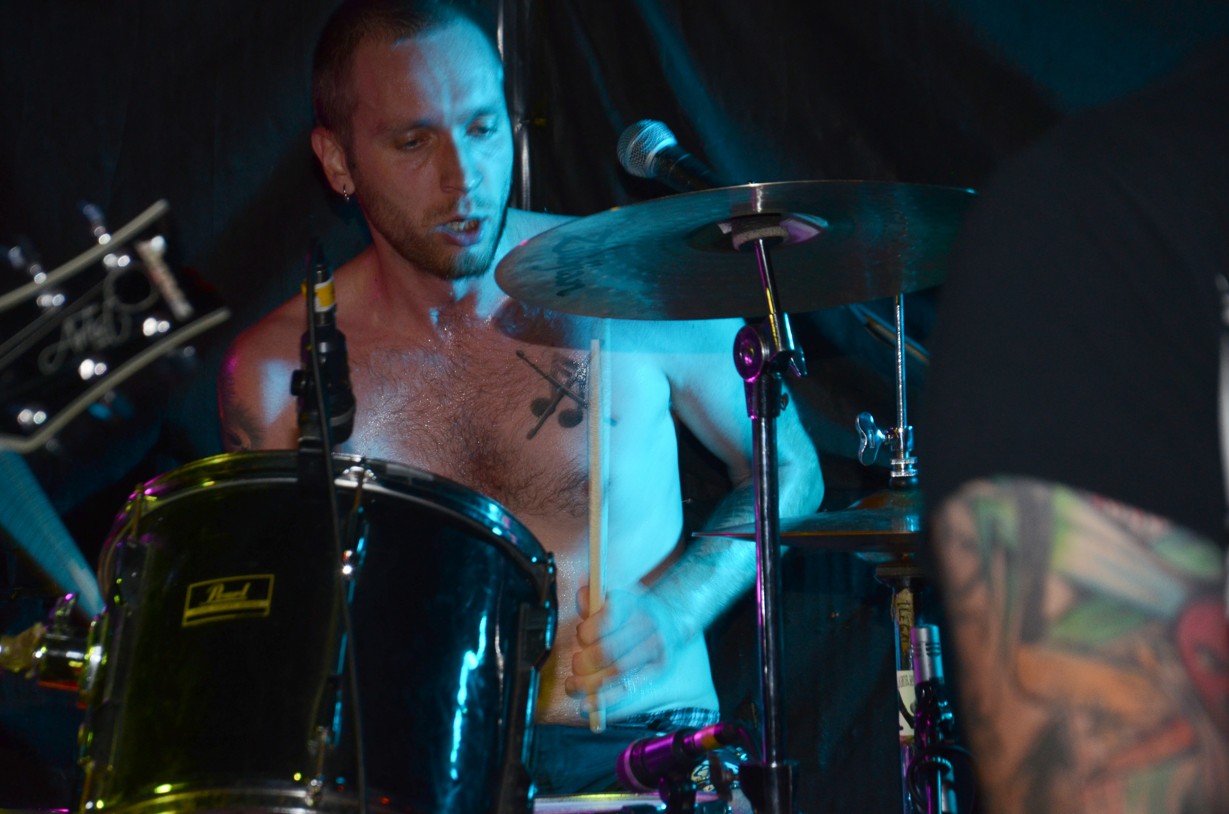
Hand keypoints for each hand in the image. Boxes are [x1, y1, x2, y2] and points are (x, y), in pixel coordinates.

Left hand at [565, 584, 684, 710]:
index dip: (586, 633)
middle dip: (583, 663)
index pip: (605, 621)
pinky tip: (587, 707)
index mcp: (631, 605)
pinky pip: (629, 691)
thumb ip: (592, 600)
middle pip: (608, 652)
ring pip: (617, 675)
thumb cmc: (631, 611)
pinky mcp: (658, 671)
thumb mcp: (613, 598)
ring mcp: (655, 651)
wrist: (670, 617)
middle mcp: (646, 626)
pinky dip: (605, 702)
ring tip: (573, 686)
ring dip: (589, 685)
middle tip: (576, 665)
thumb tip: (582, 600)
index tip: (581, 636)